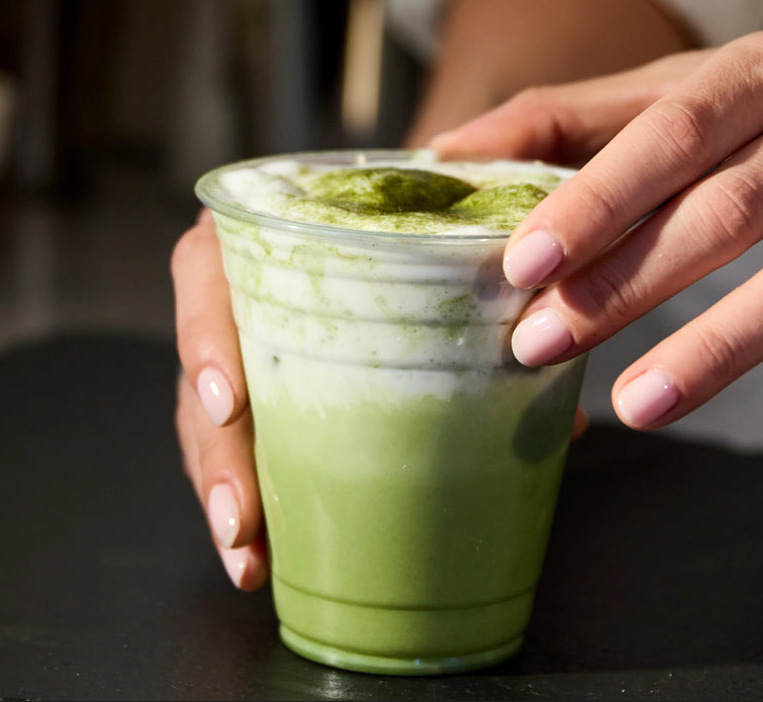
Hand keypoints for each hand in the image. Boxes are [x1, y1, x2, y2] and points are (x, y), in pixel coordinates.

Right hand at [172, 208, 592, 590]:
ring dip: (228, 491)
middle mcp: (245, 280)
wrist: (431, 202)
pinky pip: (248, 441)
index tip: (230, 405)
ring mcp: (251, 338)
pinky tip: (264, 553)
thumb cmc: (437, 204)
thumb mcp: (461, 215)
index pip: (206, 274)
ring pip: (210, 420)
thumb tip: (557, 412)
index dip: (207, 339)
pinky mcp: (272, 384)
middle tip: (242, 521)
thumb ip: (496, 275)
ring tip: (250, 560)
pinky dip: (260, 496)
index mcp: (271, 224)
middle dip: (216, 454)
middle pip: (204, 370)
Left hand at [433, 0, 762, 473]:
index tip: (522, 260)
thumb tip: (450, 149)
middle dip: (625, 286)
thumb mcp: (705, 78)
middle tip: (539, 344)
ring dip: (719, 351)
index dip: (596, 200)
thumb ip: (580, 116)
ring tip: (636, 406)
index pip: (671, 136)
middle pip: (724, 216)